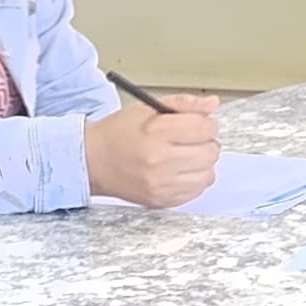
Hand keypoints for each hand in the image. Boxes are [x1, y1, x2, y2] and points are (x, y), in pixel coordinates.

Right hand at [86, 93, 221, 207]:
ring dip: (203, 164)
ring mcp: (161, 185)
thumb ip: (183, 104)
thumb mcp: (148, 108)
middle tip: (192, 140)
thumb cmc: (118, 133)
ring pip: (208, 174)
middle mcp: (160, 161)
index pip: (204, 128)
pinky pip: (196, 192)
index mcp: (156, 133)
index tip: (200, 125)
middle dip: (207, 143)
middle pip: (210, 152)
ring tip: (186, 157)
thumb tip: (213, 103)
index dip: (207, 124)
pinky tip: (180, 171)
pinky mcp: (161, 201)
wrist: (93, 161)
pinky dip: (194, 180)